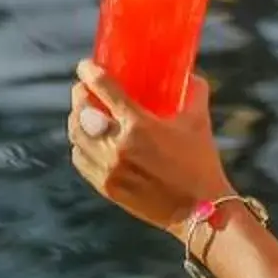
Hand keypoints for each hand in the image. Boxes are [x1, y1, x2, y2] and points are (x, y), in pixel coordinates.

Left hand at [68, 61, 234, 239]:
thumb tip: (190, 73)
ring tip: (82, 113)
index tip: (85, 66)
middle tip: (83, 89)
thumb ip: (194, 92)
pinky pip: (81, 160)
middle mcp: (118, 146)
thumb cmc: (201, 164)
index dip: (90, 73)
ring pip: (77, 137)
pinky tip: (86, 141)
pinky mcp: (107, 186)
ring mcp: (109, 168)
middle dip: (79, 96)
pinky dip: (80, 146)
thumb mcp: (198, 123)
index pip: (104, 90)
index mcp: (139, 126)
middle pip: (82, 112)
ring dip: (76, 120)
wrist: (198, 211)